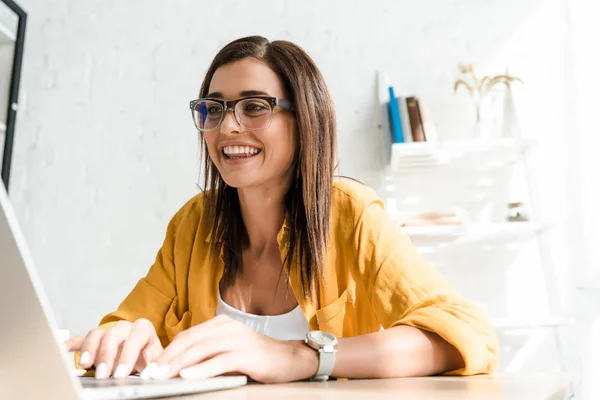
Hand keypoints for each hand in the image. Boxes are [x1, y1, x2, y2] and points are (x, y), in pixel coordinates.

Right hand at [64, 318, 162, 378]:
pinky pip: (81, 339)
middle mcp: (125, 327)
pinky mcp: (95, 341)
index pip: (135, 338)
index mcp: (143, 330)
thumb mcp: (158, 362)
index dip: (127, 356)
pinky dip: (71, 344)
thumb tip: (152, 375)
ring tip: (84, 364)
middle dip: (106, 355)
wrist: (147, 356)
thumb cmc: (152, 360)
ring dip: (89, 349)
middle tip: (102, 374)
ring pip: (96, 334)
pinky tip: (61, 349)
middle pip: (113, 334)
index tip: (120, 374)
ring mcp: (108, 332)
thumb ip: (155, 366)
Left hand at [144, 315, 317, 382]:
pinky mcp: (248, 353)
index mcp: (221, 324)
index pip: (188, 335)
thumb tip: (178, 366)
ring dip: (179, 364)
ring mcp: (238, 339)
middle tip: (150, 374)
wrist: (290, 360)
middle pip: (191, 341)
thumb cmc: (258, 359)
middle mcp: (228, 328)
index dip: (167, 350)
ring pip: (202, 350)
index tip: (151, 366)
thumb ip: (208, 353)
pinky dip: (202, 369)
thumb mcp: (229, 352)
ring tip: (162, 376)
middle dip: (168, 358)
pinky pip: (220, 361)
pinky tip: (188, 376)